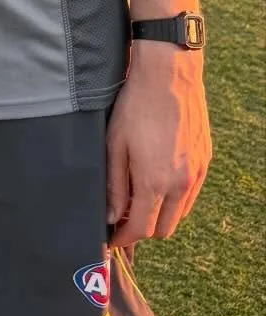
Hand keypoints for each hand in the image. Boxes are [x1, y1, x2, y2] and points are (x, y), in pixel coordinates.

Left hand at [106, 42, 210, 246]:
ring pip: (178, 215)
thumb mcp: (114, 145)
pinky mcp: (204, 162)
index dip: (123, 239)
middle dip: (141, 230)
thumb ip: (114, 185)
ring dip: (158, 215)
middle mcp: (180, 184)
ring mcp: (196, 174)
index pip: (141, 229)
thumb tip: (111, 215)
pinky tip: (156, 183)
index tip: (111, 238)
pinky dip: (173, 199)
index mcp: (154, 182)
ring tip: (137, 200)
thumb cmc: (135, 108)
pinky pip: (190, 195)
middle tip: (122, 218)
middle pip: (163, 229)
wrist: (169, 77)